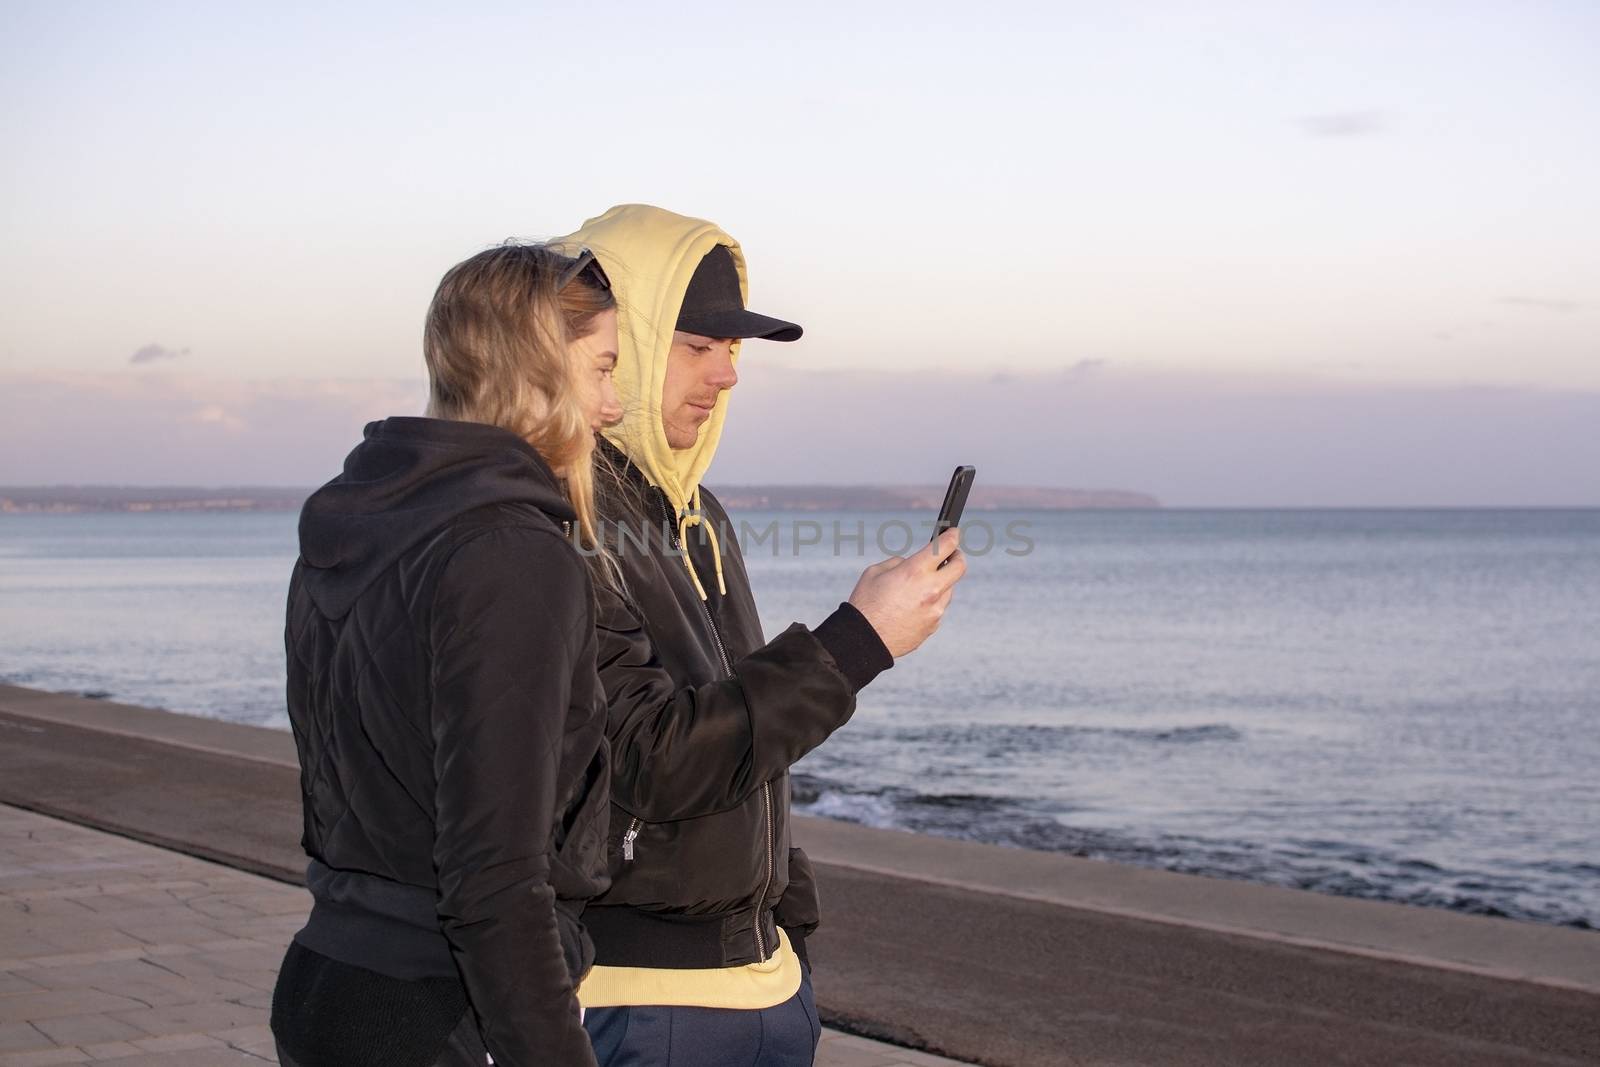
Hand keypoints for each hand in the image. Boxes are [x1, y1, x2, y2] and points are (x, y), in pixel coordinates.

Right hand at [846, 528, 966, 657]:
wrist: (865, 640)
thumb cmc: (866, 604)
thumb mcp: (875, 572)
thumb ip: (899, 563)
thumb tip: (912, 564)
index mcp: (915, 572)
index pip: (945, 546)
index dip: (953, 536)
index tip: (954, 533)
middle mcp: (930, 590)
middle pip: (959, 567)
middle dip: (958, 557)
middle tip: (952, 555)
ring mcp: (935, 610)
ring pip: (948, 590)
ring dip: (941, 583)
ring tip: (920, 586)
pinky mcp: (933, 625)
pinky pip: (938, 608)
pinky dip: (931, 603)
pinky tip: (913, 606)